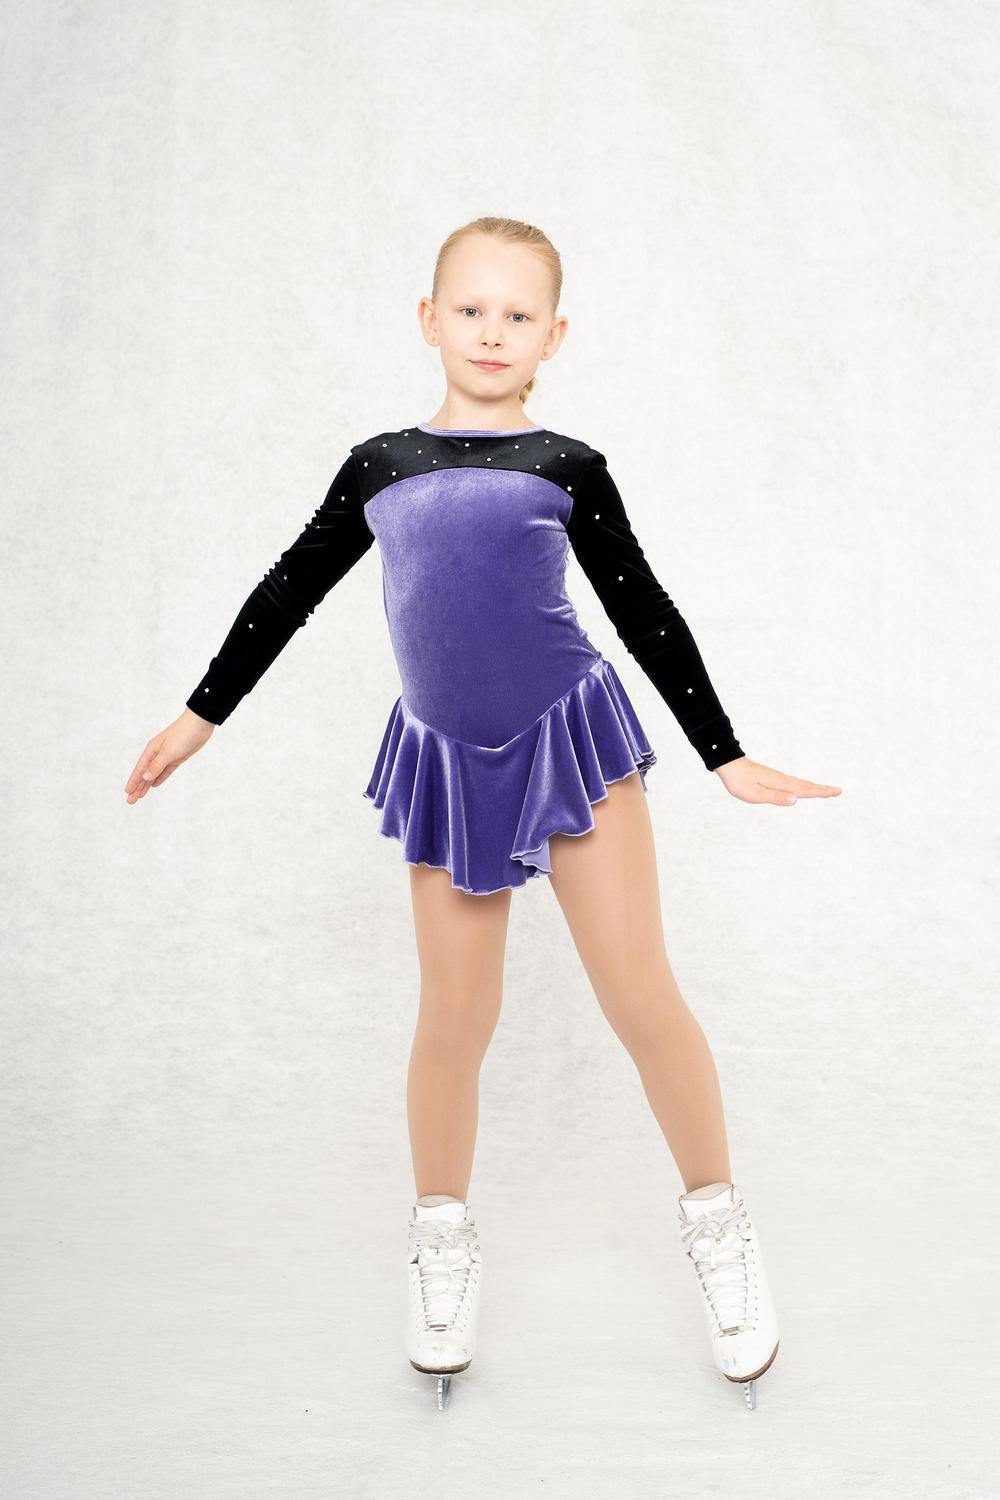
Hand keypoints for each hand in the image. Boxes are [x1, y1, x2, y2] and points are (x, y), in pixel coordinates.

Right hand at [124, 708, 215, 803]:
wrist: (200, 723)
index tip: (127, 793)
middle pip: (145, 774)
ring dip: (147, 785)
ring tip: (140, 796)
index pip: (140, 770)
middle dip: (137, 787)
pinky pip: (165, 771)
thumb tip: (145, 777)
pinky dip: (159, 778)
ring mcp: (167, 756)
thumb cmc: (183, 734)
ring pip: (154, 774)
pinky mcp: (177, 757)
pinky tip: (154, 785)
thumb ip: (157, 765)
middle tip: (131, 801)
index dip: (133, 782)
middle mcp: (157, 753)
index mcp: (152, 750)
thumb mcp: (169, 751)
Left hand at [713, 755, 841, 805]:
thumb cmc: (740, 781)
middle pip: (806, 785)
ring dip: (813, 787)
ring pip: (799, 783)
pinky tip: (800, 787)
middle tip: (838, 791)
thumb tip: (796, 800)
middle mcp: (782, 779)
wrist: (729, 764)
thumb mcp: (756, 794)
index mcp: (780, 784)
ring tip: (824, 790)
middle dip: (822, 789)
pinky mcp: (772, 778)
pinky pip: (792, 782)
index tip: (836, 792)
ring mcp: (777, 778)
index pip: (805, 790)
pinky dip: (802, 785)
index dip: (821, 792)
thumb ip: (776, 797)